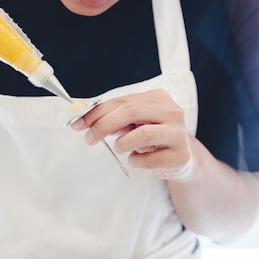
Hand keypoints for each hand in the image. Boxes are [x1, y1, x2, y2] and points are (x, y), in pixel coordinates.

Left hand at [70, 90, 193, 179]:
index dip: (96, 112)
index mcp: (158, 97)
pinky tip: (136, 159)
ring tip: (120, 148)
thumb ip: (114, 118)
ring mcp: (180, 134)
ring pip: (143, 134)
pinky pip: (150, 159)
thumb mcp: (134, 123)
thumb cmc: (152, 136)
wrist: (181, 158)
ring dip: (122, 143)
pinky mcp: (181, 156)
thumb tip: (85, 119)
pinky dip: (136, 161)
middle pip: (131, 112)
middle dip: (103, 125)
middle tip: (89, 139)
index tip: (77, 124)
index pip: (122, 101)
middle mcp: (172, 111)